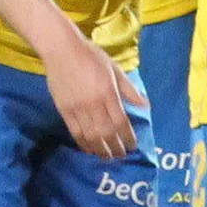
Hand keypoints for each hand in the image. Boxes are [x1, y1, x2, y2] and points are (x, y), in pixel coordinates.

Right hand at [42, 34, 145, 158]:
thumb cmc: (91, 56)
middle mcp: (93, 103)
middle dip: (115, 147)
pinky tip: (90, 149)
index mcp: (108, 92)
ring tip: (107, 156)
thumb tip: (145, 105)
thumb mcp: (114, 69)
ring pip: (90, 135)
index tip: (133, 145)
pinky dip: (83, 143)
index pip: (120, 121)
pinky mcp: (64, 110)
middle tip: (121, 155)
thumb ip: (129, 89)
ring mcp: (77, 108)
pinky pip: (75, 132)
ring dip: (100, 149)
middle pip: (106, 132)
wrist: (62, 50)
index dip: (127, 136)